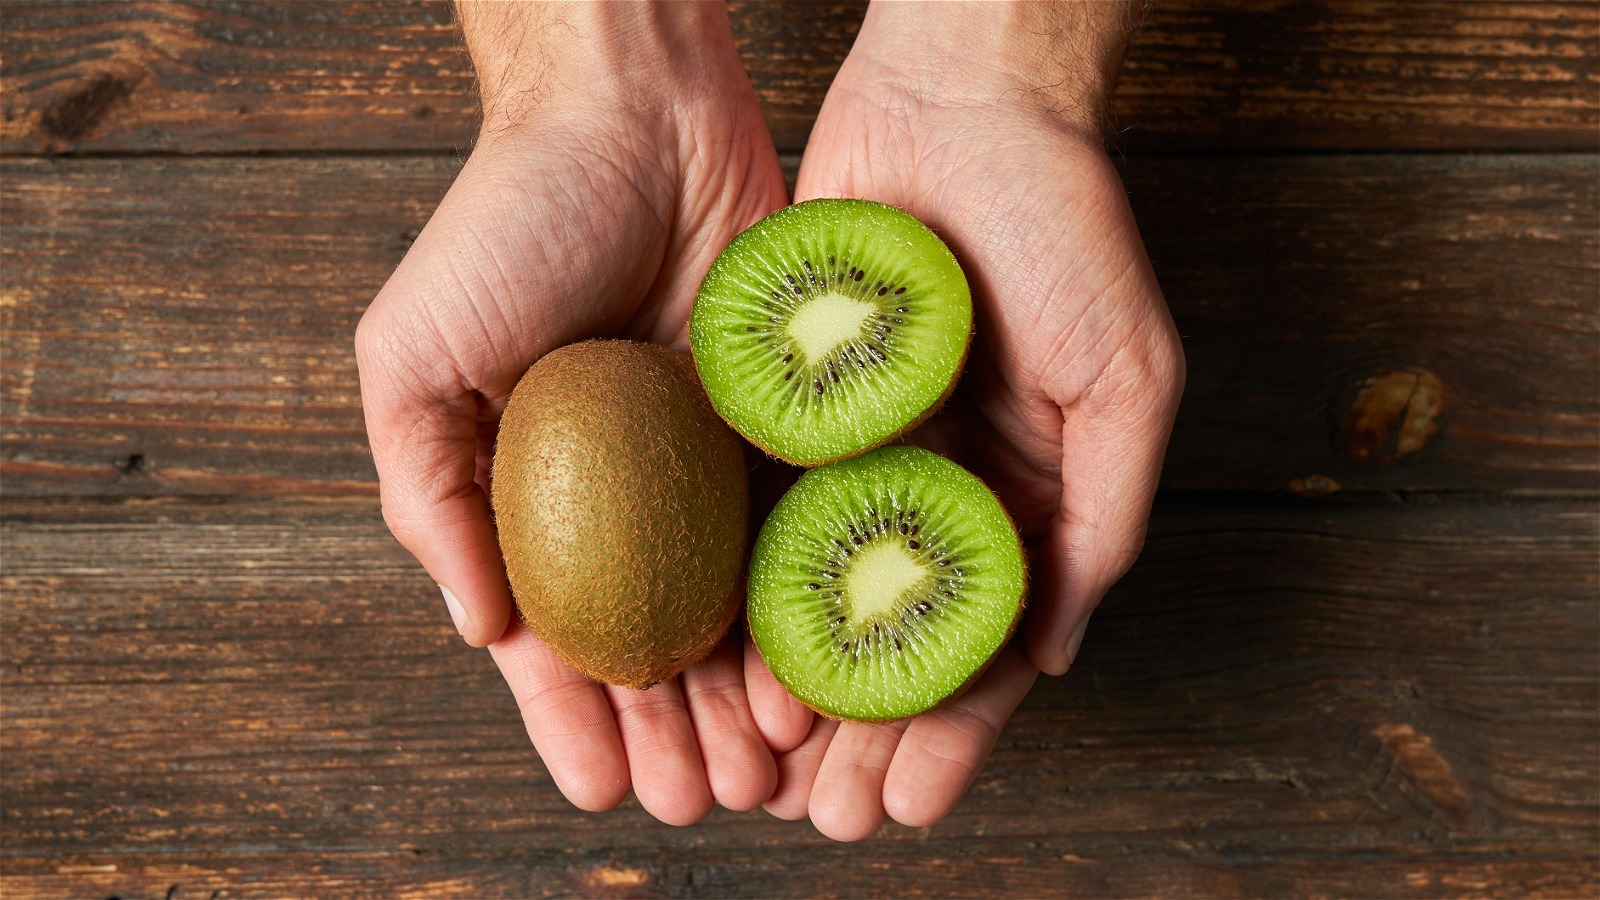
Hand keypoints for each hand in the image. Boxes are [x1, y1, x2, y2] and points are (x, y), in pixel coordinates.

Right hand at [354, 2, 811, 824]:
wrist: (630, 110)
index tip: (600, 792)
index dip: (572, 721)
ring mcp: (707, 464)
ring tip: (768, 772)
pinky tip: (821, 675)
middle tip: (703, 804)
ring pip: (734, 609)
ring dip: (747, 698)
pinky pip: (799, 534)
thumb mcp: (414, 356)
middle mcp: (622, 492)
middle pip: (653, 640)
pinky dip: (807, 610)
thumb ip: (427, 493)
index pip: (554, 634)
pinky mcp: (785, 424)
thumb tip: (476, 629)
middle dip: (673, 733)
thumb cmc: (506, 223)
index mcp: (530, 491)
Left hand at [754, 2, 1184, 839]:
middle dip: (864, 736)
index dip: (952, 733)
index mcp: (1025, 493)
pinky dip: (743, 590)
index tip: (914, 806)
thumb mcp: (1128, 377)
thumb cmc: (1065, 226)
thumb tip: (1057, 654)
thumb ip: (1105, 518)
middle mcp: (938, 486)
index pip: (984, 642)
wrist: (959, 98)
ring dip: (795, 688)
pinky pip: (760, 510)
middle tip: (828, 819)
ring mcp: (859, 450)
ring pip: (817, 597)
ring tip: (763, 768)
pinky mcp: (788, 405)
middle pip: (892, 641)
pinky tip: (718, 654)